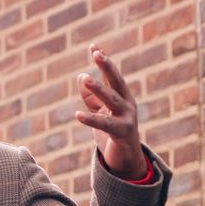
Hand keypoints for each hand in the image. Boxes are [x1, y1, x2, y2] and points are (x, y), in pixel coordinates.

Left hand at [75, 44, 147, 180]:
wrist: (127, 159)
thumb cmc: (113, 133)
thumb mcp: (101, 112)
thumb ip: (91, 97)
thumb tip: (81, 76)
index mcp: (122, 97)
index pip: (112, 75)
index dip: (103, 61)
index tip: (93, 46)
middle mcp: (127, 104)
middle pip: (116, 82)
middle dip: (107, 67)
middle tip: (97, 53)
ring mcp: (127, 117)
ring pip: (111, 100)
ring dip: (98, 89)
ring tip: (86, 78)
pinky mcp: (123, 132)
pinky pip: (104, 125)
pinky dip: (90, 119)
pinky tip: (77, 114)